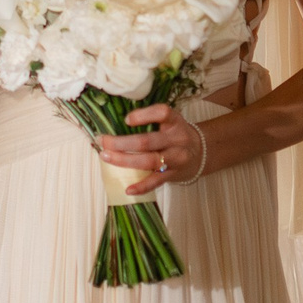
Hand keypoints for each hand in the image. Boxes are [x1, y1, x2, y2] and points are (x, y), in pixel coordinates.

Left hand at [97, 101, 215, 184]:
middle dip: (121, 142)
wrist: (200, 153)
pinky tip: (128, 188)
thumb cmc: (175, 135)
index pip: (162, 113)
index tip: (126, 119)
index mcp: (174, 122)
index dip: (143, 115)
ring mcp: (176, 158)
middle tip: (102, 141)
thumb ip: (149, 121)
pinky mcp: (174, 174)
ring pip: (149, 161)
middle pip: (147, 141)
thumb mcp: (169, 122)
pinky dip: (141, 186)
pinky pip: (156, 181)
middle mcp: (177, 139)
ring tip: (106, 157)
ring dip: (124, 160)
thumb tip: (114, 124)